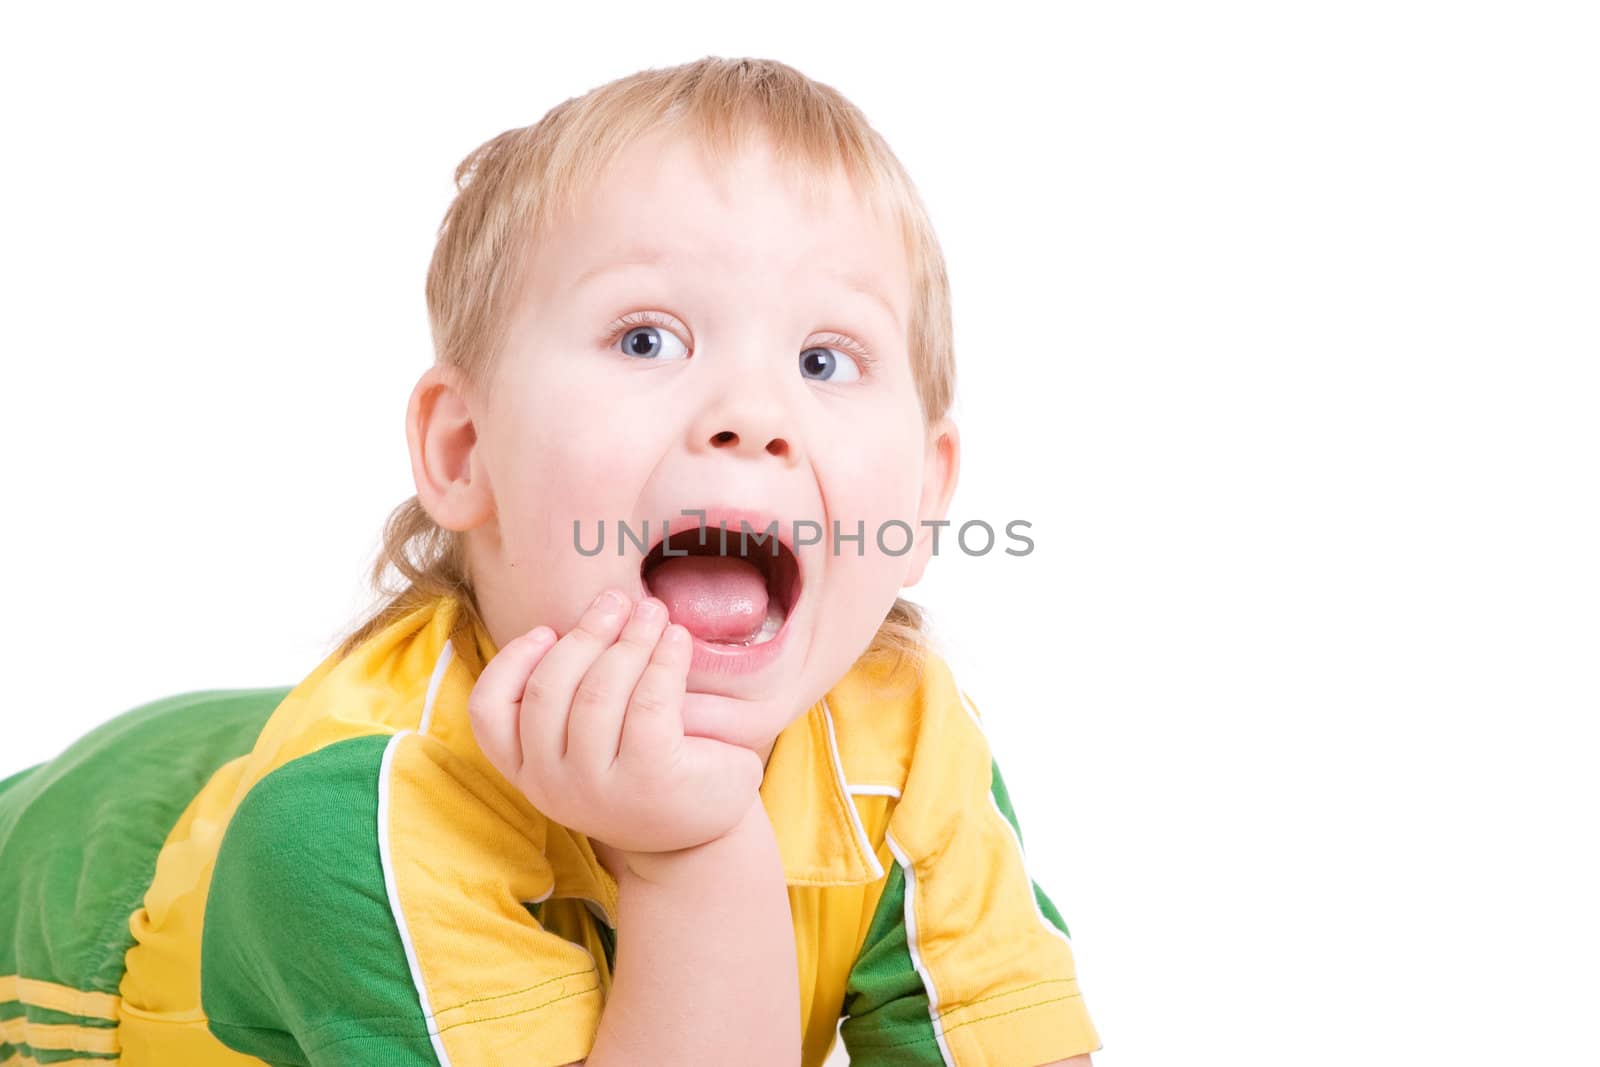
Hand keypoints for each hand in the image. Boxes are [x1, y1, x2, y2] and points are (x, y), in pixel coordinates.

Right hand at [468, 588, 764, 867]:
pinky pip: (650, 702)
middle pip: (550, 688)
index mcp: (528, 772)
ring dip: (629, 639)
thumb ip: (567, 697)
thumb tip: (581, 618)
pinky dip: (664, 660)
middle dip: (586, 633)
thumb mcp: (589, 745)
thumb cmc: (643, 774)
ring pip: (599, 691)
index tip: (546, 629)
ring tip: (653, 612)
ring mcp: (598, 787)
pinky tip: (678, 640)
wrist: (702, 840)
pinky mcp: (649, 778)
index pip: (489, 714)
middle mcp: (552, 785)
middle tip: (618, 600)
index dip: (512, 662)